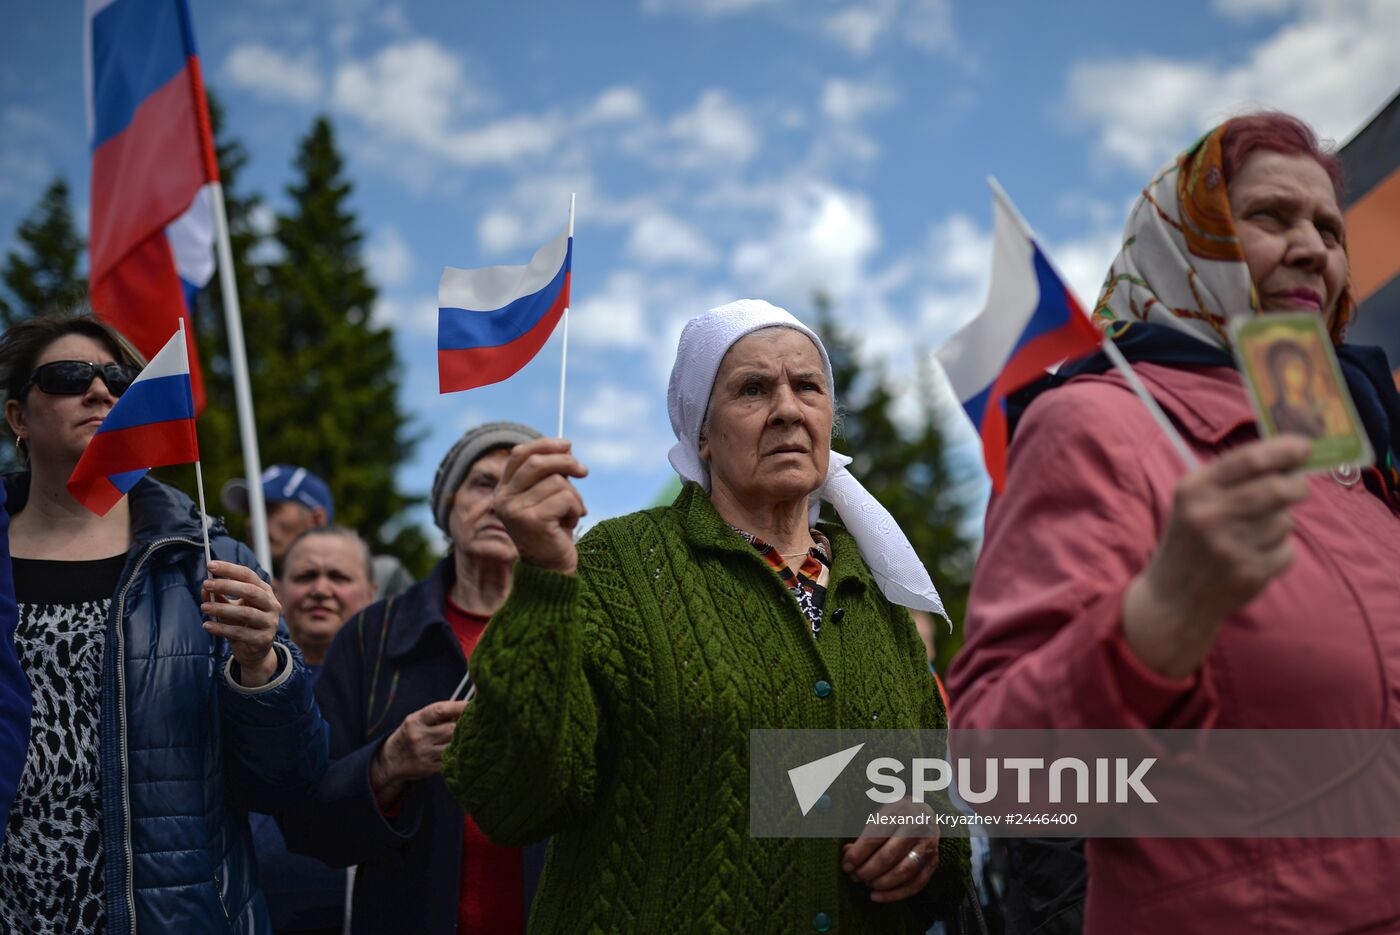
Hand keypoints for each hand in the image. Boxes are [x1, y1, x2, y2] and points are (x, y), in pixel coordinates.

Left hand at [202, 559, 280, 687]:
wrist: (255, 651)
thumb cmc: (242, 624)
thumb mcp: (230, 607)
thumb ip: (219, 597)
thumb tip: (204, 587)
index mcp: (265, 592)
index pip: (248, 575)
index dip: (230, 569)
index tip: (210, 565)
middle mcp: (271, 605)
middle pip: (250, 591)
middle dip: (227, 586)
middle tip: (206, 584)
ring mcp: (269, 623)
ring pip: (245, 613)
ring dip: (222, 609)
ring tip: (204, 607)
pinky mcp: (262, 640)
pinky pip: (240, 633)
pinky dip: (221, 629)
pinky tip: (207, 625)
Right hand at [370, 700, 468, 804]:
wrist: (392, 760)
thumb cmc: (412, 734)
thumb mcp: (418, 720)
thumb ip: (439, 714)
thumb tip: (468, 706)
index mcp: (416, 720)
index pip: (440, 710)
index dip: (460, 706)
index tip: (474, 704)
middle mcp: (418, 737)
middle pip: (451, 729)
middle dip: (465, 725)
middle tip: (476, 722)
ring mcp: (424, 754)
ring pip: (453, 745)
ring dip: (464, 740)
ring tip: (472, 735)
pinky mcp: (430, 768)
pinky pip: (451, 760)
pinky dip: (460, 754)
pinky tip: (465, 749)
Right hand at [494, 437, 588, 574]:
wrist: (552, 570)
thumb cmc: (552, 531)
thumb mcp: (547, 497)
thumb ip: (550, 474)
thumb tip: (566, 447)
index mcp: (504, 490)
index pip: (519, 454)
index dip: (544, 444)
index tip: (568, 445)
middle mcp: (504, 499)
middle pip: (538, 462)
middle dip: (566, 463)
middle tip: (584, 472)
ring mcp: (515, 510)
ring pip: (557, 482)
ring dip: (574, 497)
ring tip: (572, 513)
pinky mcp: (532, 521)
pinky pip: (565, 498)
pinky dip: (576, 509)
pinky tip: (570, 524)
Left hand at [841, 801, 940, 902]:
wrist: (924, 815)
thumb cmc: (894, 817)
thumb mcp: (878, 815)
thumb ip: (864, 834)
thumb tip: (848, 853)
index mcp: (899, 810)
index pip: (876, 835)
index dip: (858, 854)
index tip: (846, 865)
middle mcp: (917, 826)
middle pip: (889, 855)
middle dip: (868, 870)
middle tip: (855, 877)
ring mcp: (928, 845)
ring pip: (904, 871)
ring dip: (881, 883)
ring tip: (866, 885)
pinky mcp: (934, 862)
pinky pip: (916, 884)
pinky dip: (895, 894)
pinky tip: (877, 896)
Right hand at [1122, 435, 1310, 678]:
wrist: (1172, 598)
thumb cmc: (1190, 540)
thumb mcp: (1193, 502)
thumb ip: (1232, 478)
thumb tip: (1289, 459)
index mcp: (1194, 491)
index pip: (1249, 460)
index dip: (1284, 450)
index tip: (1304, 447)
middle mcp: (1209, 516)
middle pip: (1276, 489)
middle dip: (1296, 484)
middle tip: (1297, 486)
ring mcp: (1230, 547)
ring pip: (1284, 521)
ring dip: (1280, 523)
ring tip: (1255, 533)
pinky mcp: (1248, 574)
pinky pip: (1287, 551)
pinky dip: (1280, 551)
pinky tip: (1256, 556)